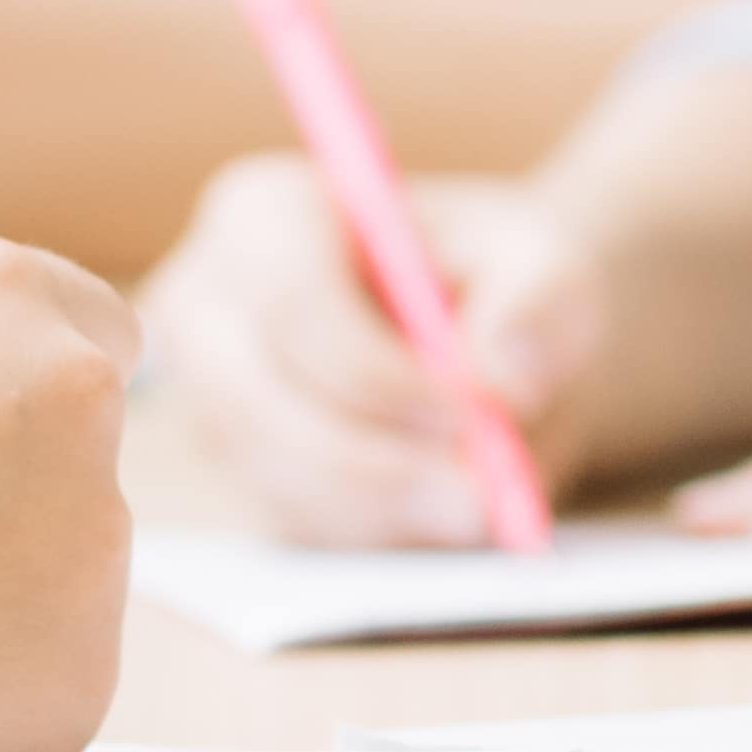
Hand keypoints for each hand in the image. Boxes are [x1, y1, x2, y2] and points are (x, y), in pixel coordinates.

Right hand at [147, 152, 599, 539]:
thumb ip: (540, 301)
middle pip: (255, 407)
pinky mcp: (240, 477)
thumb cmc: (501, 278)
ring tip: (487, 510)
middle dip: (373, 466)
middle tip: (481, 501)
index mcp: (261, 215)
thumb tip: (505, 374)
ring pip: (274, 480)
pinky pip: (293, 527)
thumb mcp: (545, 261)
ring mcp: (208, 401)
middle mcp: (206, 308)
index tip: (477, 412)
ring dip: (384, 511)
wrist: (489, 339)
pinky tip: (448, 518)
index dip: (379, 374)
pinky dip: (377, 535)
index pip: (291, 304)